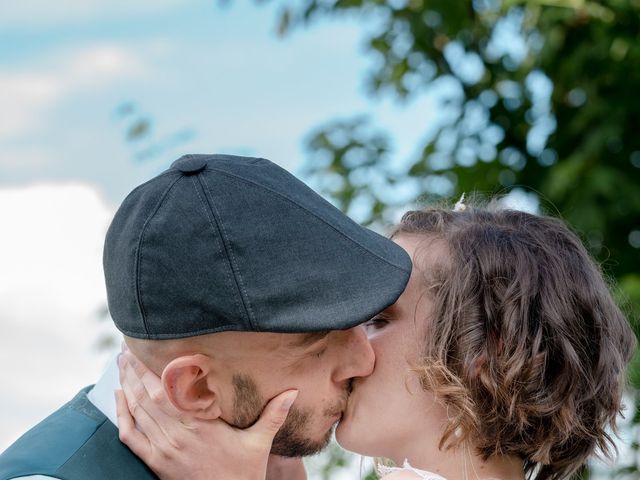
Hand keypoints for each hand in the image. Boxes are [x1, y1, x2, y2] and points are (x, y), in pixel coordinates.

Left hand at [115, 350, 299, 479]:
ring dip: (126, 384)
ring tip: (120, 363)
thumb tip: (293, 391)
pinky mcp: (154, 462)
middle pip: (147, 394)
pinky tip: (118, 397)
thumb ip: (274, 415)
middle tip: (126, 345)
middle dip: (134, 368)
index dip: (152, 366)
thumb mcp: (260, 442)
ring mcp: (162, 449)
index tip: (146, 346)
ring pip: (136, 411)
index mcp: (199, 424)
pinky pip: (130, 436)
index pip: (168, 388)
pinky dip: (121, 415)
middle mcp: (176, 434)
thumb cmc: (243, 473)